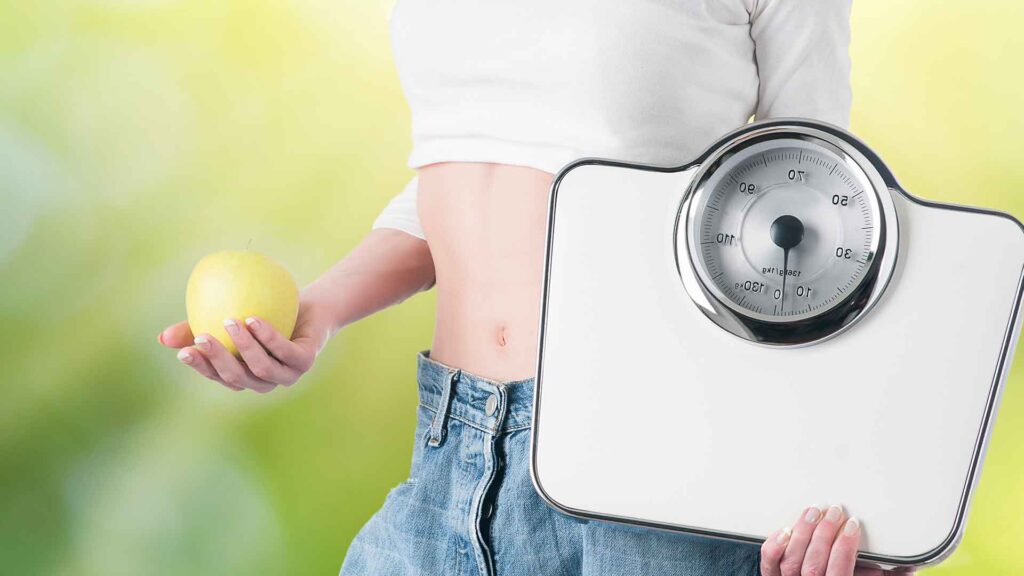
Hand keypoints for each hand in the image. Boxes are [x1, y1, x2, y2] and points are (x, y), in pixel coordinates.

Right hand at [158, 299, 329, 392]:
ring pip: (261, 368)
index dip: (201, 367)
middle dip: (217, 358)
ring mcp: (287, 374)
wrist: (312, 308)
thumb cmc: (267, 312)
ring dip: (244, 346)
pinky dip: (268, 337)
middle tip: (202, 336)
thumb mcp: (230, 317)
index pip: (218, 377)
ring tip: (230, 321)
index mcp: (245, 375)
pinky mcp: (305, 361)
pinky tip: (254, 320)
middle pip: (237, 377)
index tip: (184, 351)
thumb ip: (198, 327)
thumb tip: (162, 338)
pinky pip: (284, 352)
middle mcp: (264, 380)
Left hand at [760, 506, 915, 575]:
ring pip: (791, 561)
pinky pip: (769, 565)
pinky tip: (785, 529)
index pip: (839, 571)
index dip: (845, 547)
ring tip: (813, 511)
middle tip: (835, 511)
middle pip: (812, 564)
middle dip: (824, 534)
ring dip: (802, 532)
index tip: (852, 524)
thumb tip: (910, 565)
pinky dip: (775, 546)